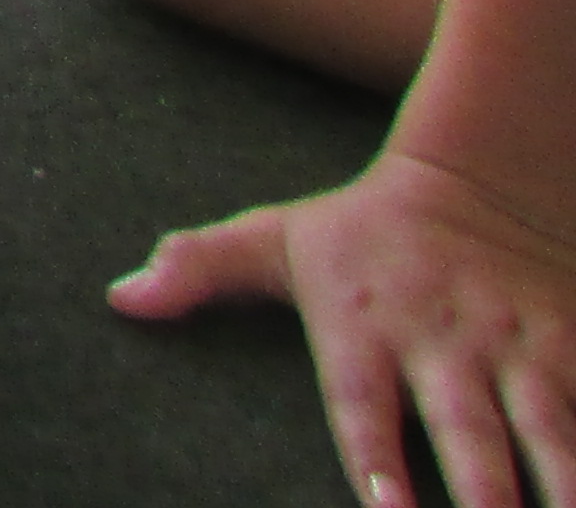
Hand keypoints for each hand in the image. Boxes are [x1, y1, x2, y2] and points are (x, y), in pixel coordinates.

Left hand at [114, 149, 575, 507]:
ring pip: (552, 432)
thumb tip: (122, 297)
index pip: (367, 407)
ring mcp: (517, 349)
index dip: (379, 461)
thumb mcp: (276, 239)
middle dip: (487, 501)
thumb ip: (200, 269)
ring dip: (566, 486)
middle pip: (469, 437)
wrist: (482, 178)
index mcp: (366, 327)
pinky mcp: (574, 349)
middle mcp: (445, 344)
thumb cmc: (361, 232)